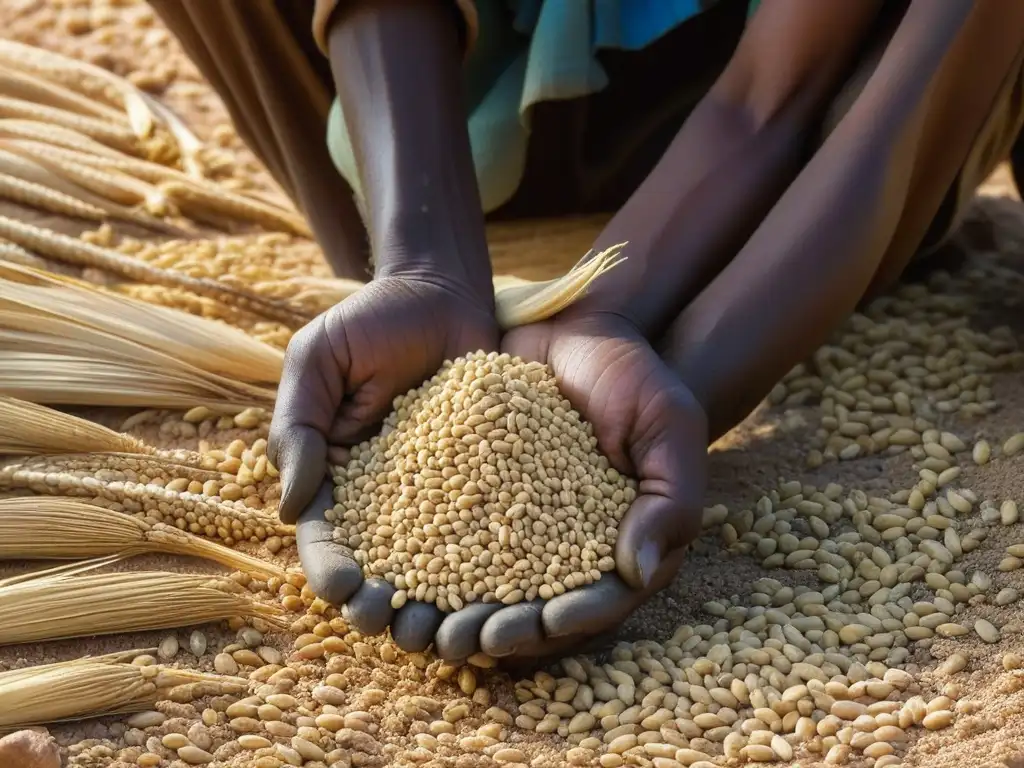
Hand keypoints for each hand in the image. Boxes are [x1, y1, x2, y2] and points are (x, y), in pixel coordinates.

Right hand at [269, 275, 497, 637]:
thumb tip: (294, 508)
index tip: (346, 588)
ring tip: (448, 627)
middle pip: (382, 564)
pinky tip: (509, 587)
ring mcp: (443, 491)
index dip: (332, 568)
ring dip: (438, 601)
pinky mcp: (490, 478)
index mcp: (338, 477)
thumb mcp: (318, 359)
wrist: (443, 291)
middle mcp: (390, 496)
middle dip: (384, 602)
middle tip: (395, 623)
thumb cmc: (371, 321)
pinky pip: (493, 523)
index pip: (327, 536)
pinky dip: (497, 559)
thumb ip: (297, 425)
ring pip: (439, 560)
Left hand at [431, 313, 707, 662]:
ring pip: (482, 587)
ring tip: (417, 625)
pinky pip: (444, 536)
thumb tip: (641, 575)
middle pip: (531, 609)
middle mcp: (562, 550)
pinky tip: (390, 573)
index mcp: (617, 547)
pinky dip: (420, 560)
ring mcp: (514, 527)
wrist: (577, 331)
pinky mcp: (472, 498)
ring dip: (450, 613)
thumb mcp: (667, 426)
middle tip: (460, 641)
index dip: (568, 620)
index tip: (539, 625)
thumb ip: (670, 499)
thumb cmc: (636, 379)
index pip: (595, 601)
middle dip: (497, 631)